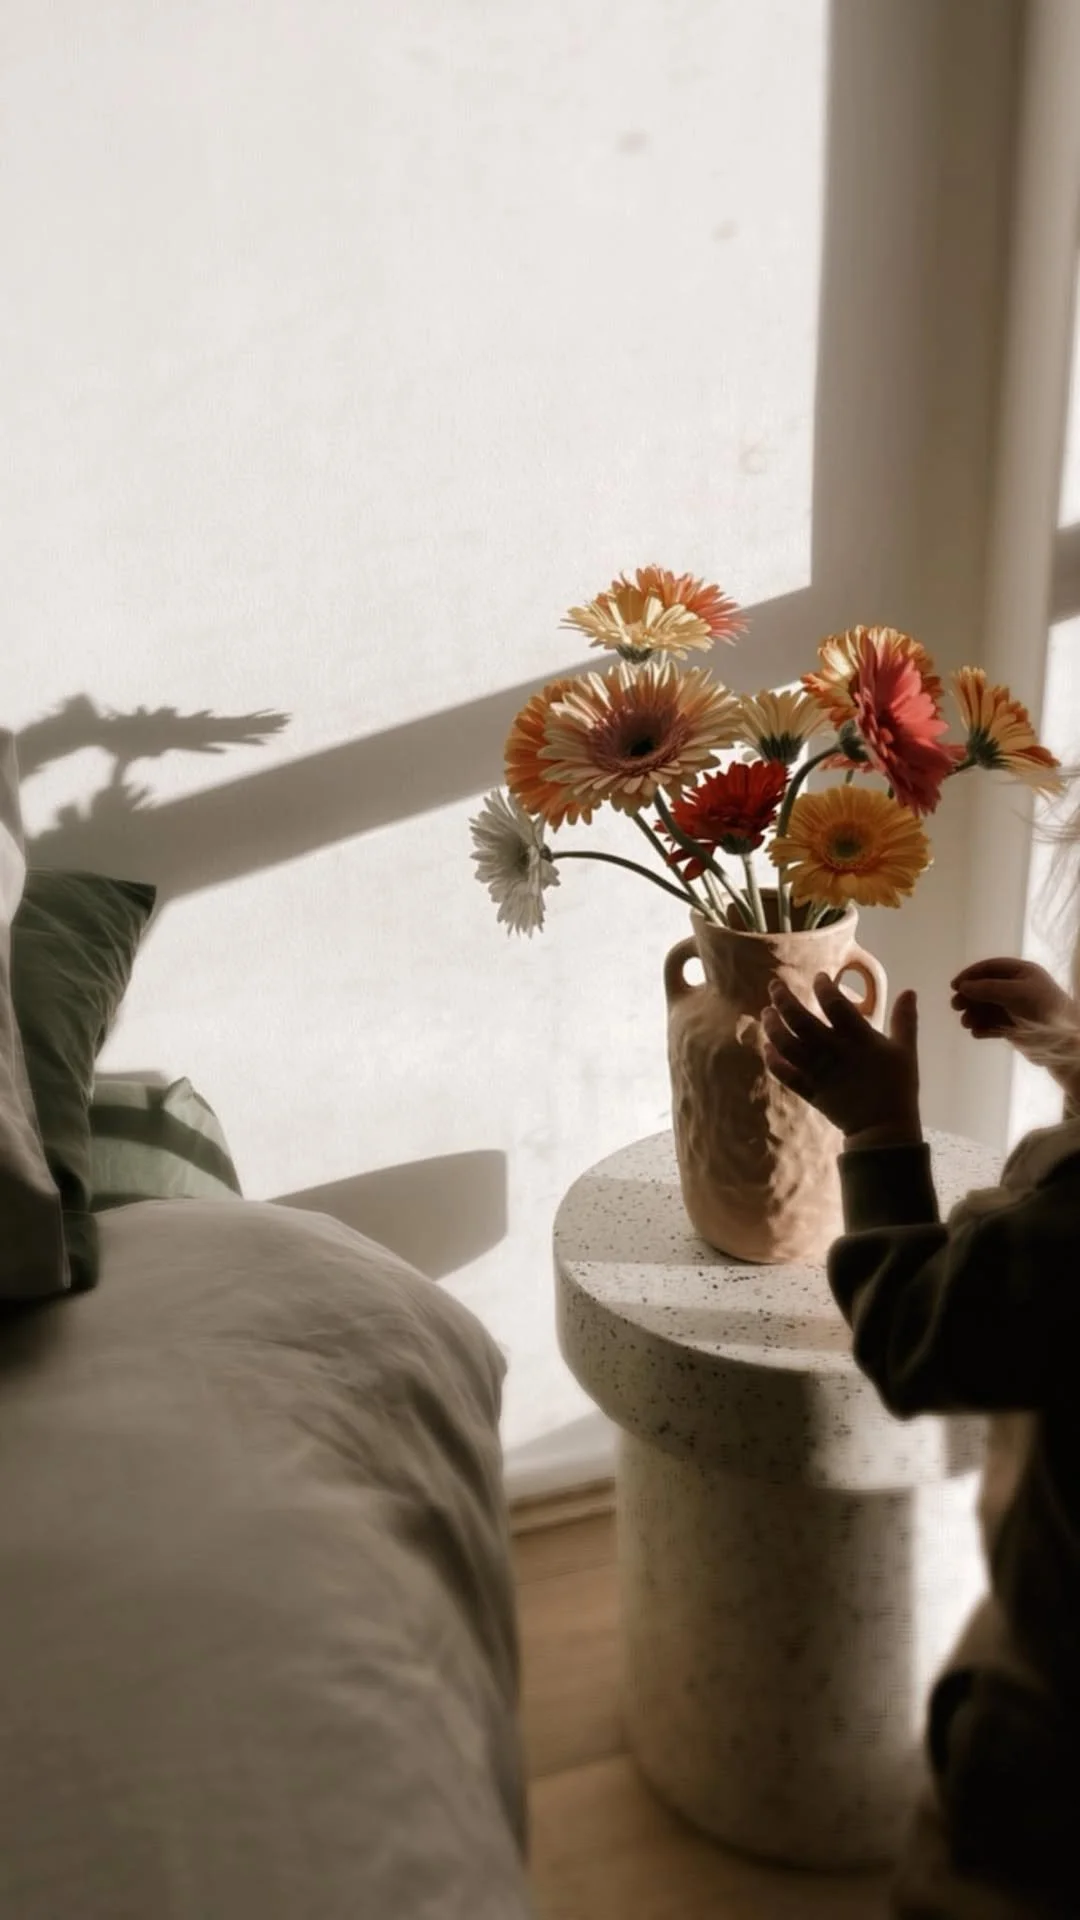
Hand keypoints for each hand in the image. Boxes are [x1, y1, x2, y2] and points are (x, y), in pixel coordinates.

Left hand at [761, 972, 921, 1144]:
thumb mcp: (906, 1051)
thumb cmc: (897, 1086)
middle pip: (801, 1021)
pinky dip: (773, 1060)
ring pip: (787, 1045)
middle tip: (774, 986)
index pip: (836, 1005)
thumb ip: (905, 1020)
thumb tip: (910, 991)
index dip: (824, 987)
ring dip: (772, 1027)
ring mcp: (819, 1072)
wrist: (884, 1130)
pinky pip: (785, 1074)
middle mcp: (834, 1052)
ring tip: (766, 1012)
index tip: (819, 977)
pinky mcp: (810, 1091)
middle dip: (784, 1000)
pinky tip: (768, 1047)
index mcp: (859, 1039)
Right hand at [950, 957, 1076, 1048]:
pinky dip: (983, 1028)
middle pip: (986, 988)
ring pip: (988, 1008)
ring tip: (966, 1024)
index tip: (955, 986)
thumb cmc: (1042, 1008)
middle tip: (956, 1006)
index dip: (971, 975)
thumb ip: (987, 988)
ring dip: (975, 1014)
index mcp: (1022, 973)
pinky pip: (993, 1025)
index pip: (991, 968)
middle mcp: (1018, 988)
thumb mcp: (1015, 992)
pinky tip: (976, 1033)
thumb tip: (963, 987)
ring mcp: (1016, 1008)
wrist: (1062, 1040)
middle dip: (970, 997)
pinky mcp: (1015, 1027)